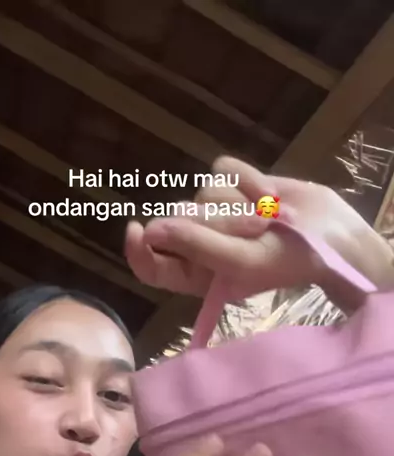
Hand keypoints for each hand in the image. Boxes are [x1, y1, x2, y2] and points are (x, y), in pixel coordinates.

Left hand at [125, 156, 393, 307]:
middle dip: (217, 220)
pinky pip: (222, 168)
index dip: (138, 249)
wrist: (330, 235)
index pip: (152, 266)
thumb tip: (151, 229)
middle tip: (253, 230)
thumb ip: (196, 246)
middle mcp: (200, 243)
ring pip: (203, 192)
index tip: (139, 227)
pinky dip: (247, 178)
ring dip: (239, 202)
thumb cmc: (286, 261)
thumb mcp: (240, 262)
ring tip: (268, 218)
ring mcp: (216, 211)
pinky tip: (269, 195)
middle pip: (180, 219)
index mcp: (196, 274)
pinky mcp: (233, 184)